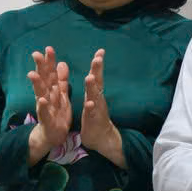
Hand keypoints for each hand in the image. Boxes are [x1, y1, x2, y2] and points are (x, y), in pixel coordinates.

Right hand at [26, 47, 70, 164]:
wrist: (52, 135)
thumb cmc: (57, 113)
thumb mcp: (62, 95)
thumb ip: (61, 80)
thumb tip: (61, 63)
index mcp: (52, 90)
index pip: (50, 73)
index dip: (50, 61)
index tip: (48, 48)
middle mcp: (47, 97)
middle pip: (43, 80)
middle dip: (41, 67)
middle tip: (36, 54)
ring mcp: (45, 108)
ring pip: (40, 94)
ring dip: (37, 84)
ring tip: (32, 74)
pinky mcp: (47, 120)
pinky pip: (44, 113)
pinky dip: (43, 106)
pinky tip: (41, 100)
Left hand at [79, 49, 123, 167]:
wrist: (101, 139)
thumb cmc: (94, 118)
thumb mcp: (92, 100)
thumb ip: (92, 88)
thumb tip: (93, 73)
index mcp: (94, 94)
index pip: (96, 76)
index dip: (97, 64)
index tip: (100, 51)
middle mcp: (97, 99)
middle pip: (97, 82)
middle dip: (97, 69)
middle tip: (98, 56)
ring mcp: (97, 109)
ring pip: (94, 96)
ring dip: (92, 87)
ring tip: (90, 77)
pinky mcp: (93, 121)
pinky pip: (91, 113)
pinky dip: (91, 107)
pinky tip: (90, 102)